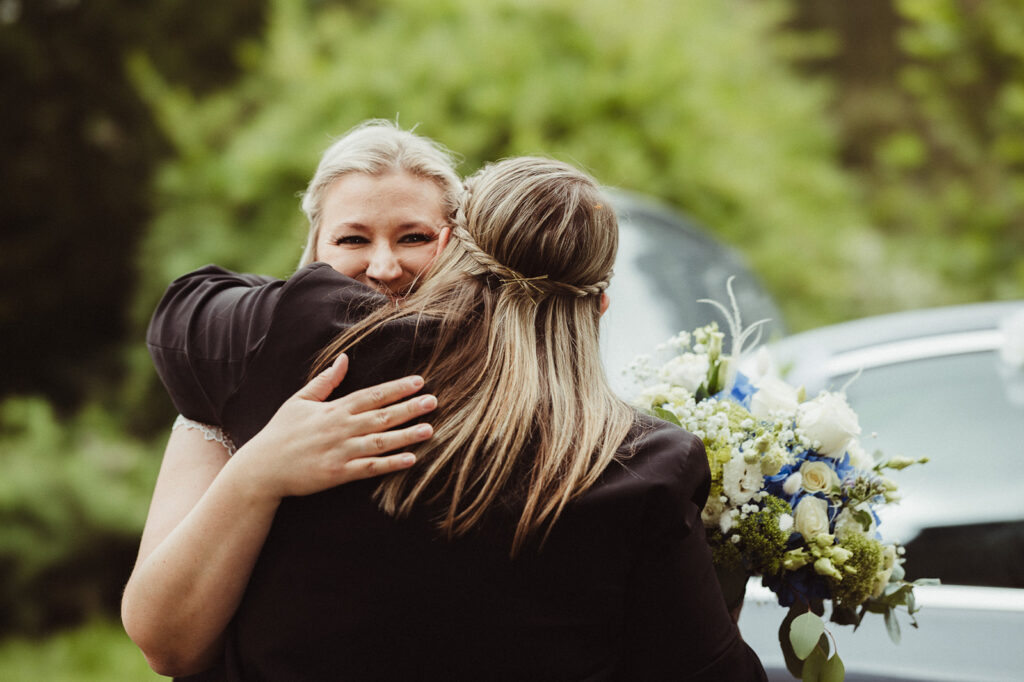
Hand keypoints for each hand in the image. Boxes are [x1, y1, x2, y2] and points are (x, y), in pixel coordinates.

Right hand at [231, 353, 435, 499]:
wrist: (262, 468)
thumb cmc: (281, 432)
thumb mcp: (300, 400)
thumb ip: (326, 381)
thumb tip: (344, 358)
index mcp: (334, 409)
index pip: (372, 395)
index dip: (397, 388)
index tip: (419, 382)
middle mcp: (341, 428)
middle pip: (382, 416)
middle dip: (409, 408)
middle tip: (433, 402)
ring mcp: (341, 451)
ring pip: (380, 441)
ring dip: (407, 435)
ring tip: (430, 429)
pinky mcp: (339, 473)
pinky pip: (370, 467)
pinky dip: (390, 464)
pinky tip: (410, 459)